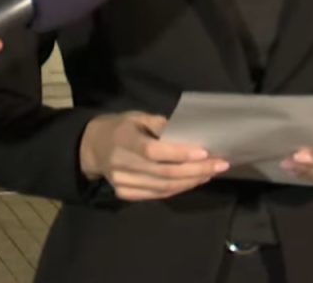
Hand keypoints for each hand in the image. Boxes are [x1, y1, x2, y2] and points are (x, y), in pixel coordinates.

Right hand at [78, 112, 228, 200]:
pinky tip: (193, 181)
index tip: (204, 152)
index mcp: (124, 140)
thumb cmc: (120, 127)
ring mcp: (122, 183)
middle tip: (219, 165)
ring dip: (190, 182)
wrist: (93, 148)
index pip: (154, 151)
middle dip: (195, 170)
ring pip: (163, 188)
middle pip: (164, 173)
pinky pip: (157, 195)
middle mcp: (122, 164)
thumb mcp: (137, 117)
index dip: (179, 154)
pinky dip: (178, 189)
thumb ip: (159, 124)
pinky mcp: (125, 194)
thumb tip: (186, 133)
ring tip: (210, 173)